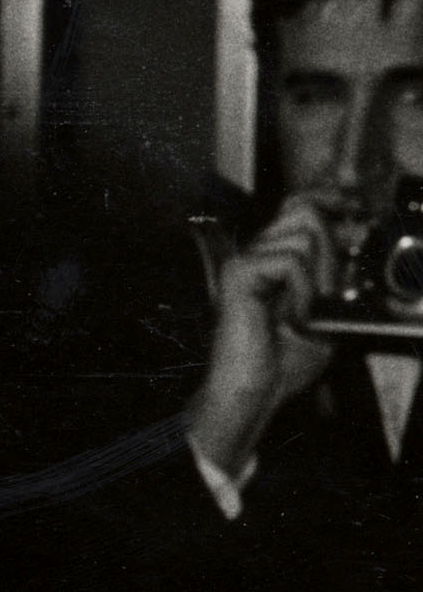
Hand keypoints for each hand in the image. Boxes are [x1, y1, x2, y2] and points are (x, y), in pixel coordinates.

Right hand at [189, 199, 342, 479]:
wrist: (254, 392)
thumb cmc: (282, 362)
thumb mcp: (324, 310)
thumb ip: (335, 269)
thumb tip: (354, 228)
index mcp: (272, 260)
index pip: (299, 205)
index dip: (328, 199)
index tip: (352, 208)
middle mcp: (255, 255)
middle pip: (306, 211)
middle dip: (330, 248)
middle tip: (321, 293)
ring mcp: (244, 262)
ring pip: (305, 233)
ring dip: (317, 277)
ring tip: (300, 312)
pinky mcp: (238, 273)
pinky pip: (292, 261)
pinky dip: (301, 290)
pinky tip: (287, 316)